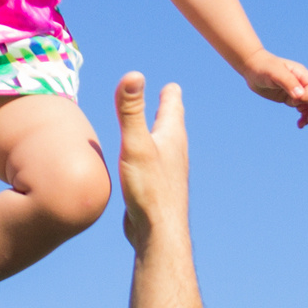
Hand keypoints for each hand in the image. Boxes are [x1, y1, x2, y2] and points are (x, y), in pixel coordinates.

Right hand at [116, 72, 189, 251]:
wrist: (159, 233)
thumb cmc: (150, 188)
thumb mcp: (136, 144)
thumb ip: (131, 110)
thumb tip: (133, 74)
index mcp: (172, 136)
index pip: (173, 105)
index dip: (170, 93)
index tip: (171, 84)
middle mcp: (175, 152)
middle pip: (174, 124)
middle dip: (170, 108)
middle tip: (170, 95)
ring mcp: (169, 171)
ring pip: (167, 145)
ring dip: (162, 132)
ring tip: (159, 128)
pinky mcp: (159, 189)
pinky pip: (156, 164)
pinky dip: (151, 154)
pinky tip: (144, 165)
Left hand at [242, 53, 307, 127]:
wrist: (253, 68)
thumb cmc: (264, 67)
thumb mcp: (275, 73)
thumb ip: (288, 82)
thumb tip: (300, 96)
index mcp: (302, 74)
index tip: (296, 100)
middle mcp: (303, 83)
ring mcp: (298, 91)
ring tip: (305, 124)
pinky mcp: (291, 99)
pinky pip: (304, 109)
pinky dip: (305, 118)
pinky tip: (299, 124)